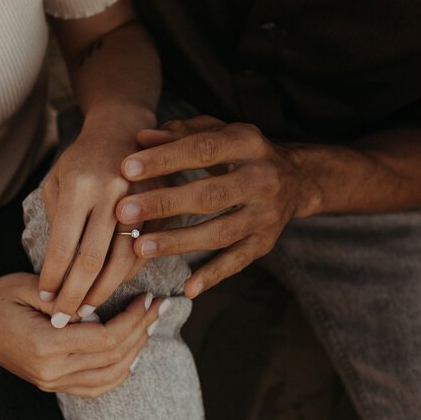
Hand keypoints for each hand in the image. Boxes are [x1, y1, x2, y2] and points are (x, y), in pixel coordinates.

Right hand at [0, 273, 164, 397]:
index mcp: (45, 347)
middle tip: (159, 307)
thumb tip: (102, 308)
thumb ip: (66, 297)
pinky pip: (96, 387)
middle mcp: (51, 372)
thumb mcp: (29, 286)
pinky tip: (133, 353)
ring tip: (149, 325)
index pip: (105, 339)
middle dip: (141, 330)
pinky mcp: (54, 385)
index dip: (132, 319)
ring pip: (110, 377)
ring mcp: (53, 383)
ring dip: (136, 351)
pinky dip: (120, 372)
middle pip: (113, 358)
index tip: (147, 298)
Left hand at [38, 105, 156, 326]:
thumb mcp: (58, 180)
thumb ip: (57, 221)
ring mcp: (139, 202)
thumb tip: (58, 270)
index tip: (45, 298)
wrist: (124, 128)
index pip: (63, 246)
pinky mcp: (159, 208)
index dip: (53, 278)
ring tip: (87, 310)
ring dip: (103, 292)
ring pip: (122, 262)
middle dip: (76, 294)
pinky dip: (125, 276)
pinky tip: (110, 289)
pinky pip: (143, 253)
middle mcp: (111, 194)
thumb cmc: (83, 158)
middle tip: (64, 318)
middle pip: (92, 260)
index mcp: (80, 186)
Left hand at [115, 116, 323, 297]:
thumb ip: (181, 132)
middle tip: (124, 212)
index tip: (127, 168)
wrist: (296, 179)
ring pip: (221, 232)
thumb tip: (141, 137)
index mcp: (248, 143)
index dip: (165, 159)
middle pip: (210, 195)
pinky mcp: (266, 242)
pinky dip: (213, 276)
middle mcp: (262, 179)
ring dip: (179, 242)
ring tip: (140, 247)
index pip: (203, 149)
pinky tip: (187, 287)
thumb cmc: (240, 152)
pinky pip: (238, 261)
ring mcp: (266, 214)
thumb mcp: (218, 131)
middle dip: (165, 204)